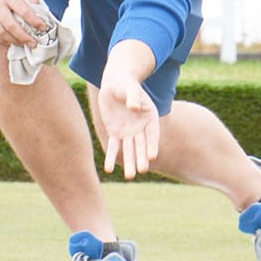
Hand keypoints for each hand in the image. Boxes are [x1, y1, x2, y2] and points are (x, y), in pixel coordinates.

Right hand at [0, 0, 48, 46]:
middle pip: (11, 26)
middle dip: (24, 37)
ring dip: (13, 40)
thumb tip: (41, 13)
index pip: (24, 12)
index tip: (44, 28)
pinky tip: (10, 41)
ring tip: (23, 44)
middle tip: (34, 43)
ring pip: (0, 32)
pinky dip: (1, 39)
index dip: (35, 22)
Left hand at [98, 40, 159, 179]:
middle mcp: (141, 128)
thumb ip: (133, 97)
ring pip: (129, 150)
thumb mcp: (131, 88)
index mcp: (150, 117)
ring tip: (129, 176)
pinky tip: (108, 169)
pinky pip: (113, 146)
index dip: (152, 145)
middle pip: (141, 145)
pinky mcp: (115, 133)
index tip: (153, 156)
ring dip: (129, 162)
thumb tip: (134, 107)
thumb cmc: (126, 84)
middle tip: (142, 170)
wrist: (115, 84)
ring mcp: (128, 132)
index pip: (152, 134)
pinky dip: (111, 156)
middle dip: (141, 158)